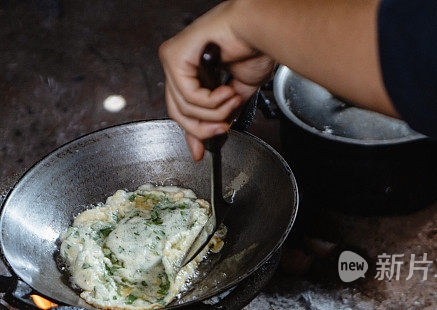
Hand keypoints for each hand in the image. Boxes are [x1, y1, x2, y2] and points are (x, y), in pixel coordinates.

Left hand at [159, 1, 275, 159]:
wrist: (263, 29)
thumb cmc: (255, 49)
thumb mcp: (234, 94)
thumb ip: (220, 114)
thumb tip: (215, 134)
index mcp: (190, 70)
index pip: (181, 109)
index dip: (192, 133)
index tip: (201, 153)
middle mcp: (177, 62)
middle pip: (177, 112)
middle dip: (203, 128)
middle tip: (224, 128)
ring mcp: (172, 57)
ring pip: (184, 108)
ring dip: (215, 112)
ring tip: (234, 99)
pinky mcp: (174, 55)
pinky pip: (188, 95)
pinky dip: (212, 101)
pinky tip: (227, 91)